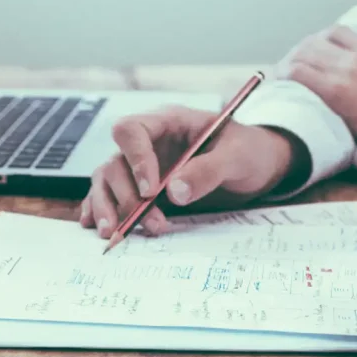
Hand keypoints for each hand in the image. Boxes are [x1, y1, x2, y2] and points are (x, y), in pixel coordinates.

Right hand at [81, 106, 306, 237]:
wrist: (259, 166)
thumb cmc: (249, 151)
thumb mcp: (238, 156)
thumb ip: (208, 170)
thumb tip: (174, 192)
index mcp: (168, 122)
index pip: (131, 131)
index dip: (135, 161)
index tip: (150, 192)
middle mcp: (149, 142)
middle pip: (115, 162)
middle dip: (126, 196)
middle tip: (150, 223)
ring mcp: (142, 166)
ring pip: (107, 181)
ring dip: (108, 207)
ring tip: (114, 234)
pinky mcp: (142, 187)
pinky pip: (111, 195)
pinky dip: (100, 210)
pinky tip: (97, 227)